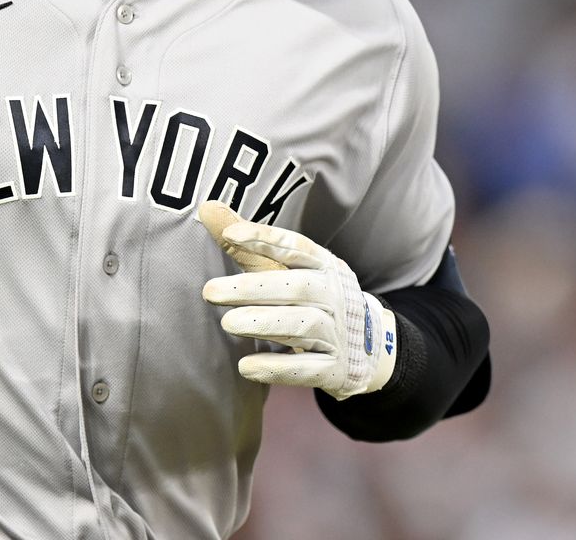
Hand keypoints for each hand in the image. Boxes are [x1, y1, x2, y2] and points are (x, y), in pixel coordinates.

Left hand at [198, 201, 397, 399]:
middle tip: (211, 292)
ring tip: (228, 323)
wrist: (368, 346)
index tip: (231, 234)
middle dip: (253, 288)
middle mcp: (334, 295)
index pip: (295, 247)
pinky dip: (278, 368)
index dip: (265, 239)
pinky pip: (308, 369)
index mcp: (324, 265)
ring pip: (303, 325)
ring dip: (264, 324)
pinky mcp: (334, 368)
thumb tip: (207, 207)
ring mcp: (338, 332)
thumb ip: (248, 245)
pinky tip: (247, 366)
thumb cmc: (314, 298)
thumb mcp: (287, 269)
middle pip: (296, 287)